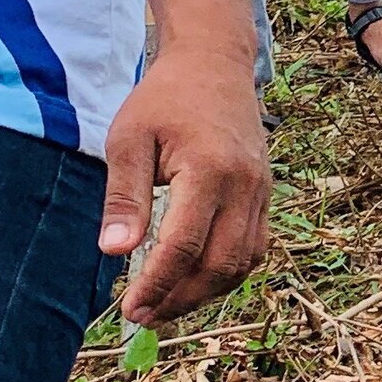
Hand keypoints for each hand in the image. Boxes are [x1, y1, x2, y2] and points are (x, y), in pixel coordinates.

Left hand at [100, 39, 270, 326]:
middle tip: (144, 316)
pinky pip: (254, 248)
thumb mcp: (129, 138)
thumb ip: (125, 197)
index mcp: (209, 169)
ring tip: (167, 305)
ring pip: (243, 263)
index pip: (184, 245)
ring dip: (206, 293)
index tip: (130, 309)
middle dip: (181, 299)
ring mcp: (261, 192)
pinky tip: (197, 280)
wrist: (215, 65)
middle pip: (220, 264)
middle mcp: (244, 186)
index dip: (157, 284)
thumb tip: (115, 252)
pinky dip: (227, 273)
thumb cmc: (164, 99)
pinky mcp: (266, 195)